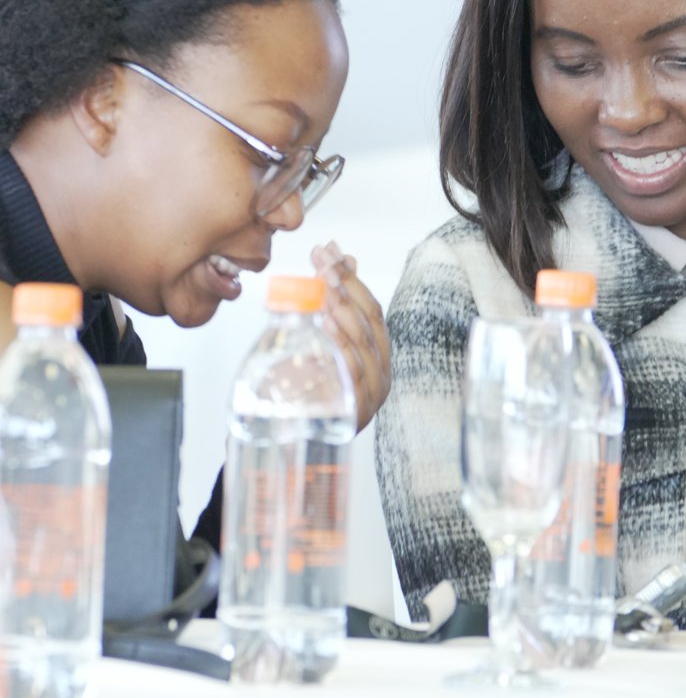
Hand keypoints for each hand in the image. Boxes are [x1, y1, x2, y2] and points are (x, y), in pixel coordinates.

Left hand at [311, 241, 389, 431]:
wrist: (293, 448)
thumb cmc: (310, 396)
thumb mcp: (321, 348)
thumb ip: (335, 307)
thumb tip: (345, 259)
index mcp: (377, 356)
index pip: (370, 307)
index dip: (350, 277)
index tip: (330, 250)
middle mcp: (380, 373)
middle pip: (369, 320)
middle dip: (345, 285)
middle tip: (321, 260)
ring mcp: (370, 393)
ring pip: (364, 343)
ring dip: (344, 309)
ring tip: (325, 285)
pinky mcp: (355, 412)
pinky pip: (352, 372)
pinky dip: (340, 344)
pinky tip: (324, 322)